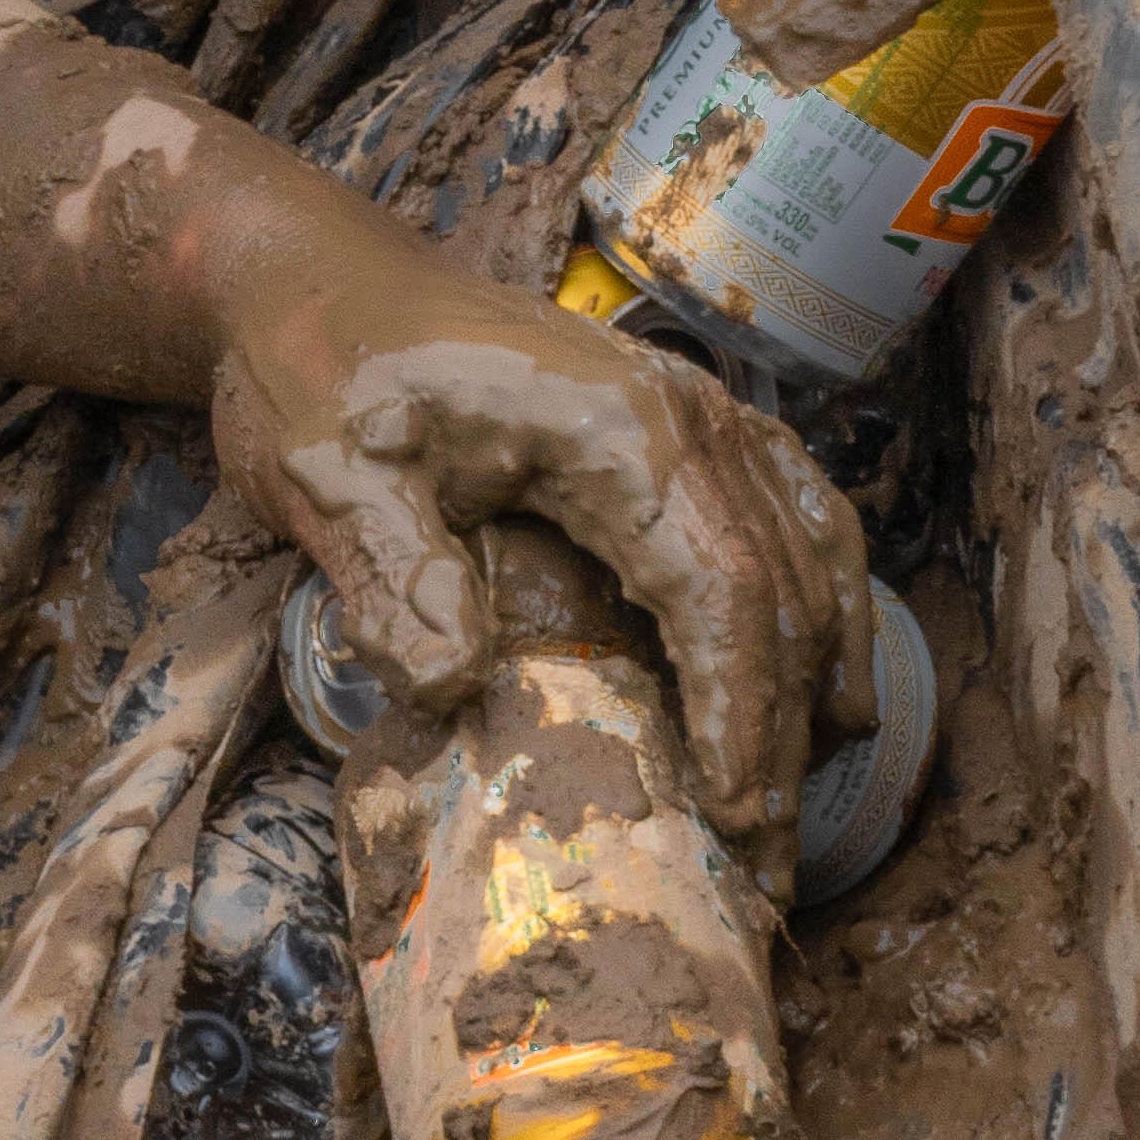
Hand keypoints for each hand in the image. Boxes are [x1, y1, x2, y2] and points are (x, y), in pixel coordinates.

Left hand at [203, 206, 868, 859]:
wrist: (318, 277)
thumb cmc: (321, 369)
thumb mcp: (325, 472)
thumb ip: (395, 576)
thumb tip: (459, 691)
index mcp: (615, 430)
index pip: (720, 589)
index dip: (740, 710)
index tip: (736, 817)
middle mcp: (687, 414)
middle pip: (781, 590)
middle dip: (782, 732)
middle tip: (763, 862)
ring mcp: (698, 412)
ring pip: (811, 553)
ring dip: (819, 675)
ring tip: (797, 797)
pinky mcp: (686, 424)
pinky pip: (795, 513)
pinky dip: (821, 601)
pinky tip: (818, 677)